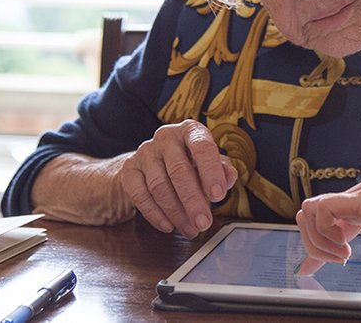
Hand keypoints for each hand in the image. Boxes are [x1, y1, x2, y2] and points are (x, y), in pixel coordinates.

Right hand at [118, 119, 237, 237]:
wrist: (150, 163)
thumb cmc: (188, 161)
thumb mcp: (209, 162)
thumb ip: (222, 169)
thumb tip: (230, 178)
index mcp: (190, 130)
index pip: (202, 147)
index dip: (211, 172)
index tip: (218, 196)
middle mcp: (166, 137)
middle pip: (179, 171)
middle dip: (193, 201)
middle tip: (203, 223)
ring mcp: (145, 153)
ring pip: (159, 187)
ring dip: (176, 213)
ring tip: (190, 229)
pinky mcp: (129, 170)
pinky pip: (140, 196)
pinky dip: (155, 214)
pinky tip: (169, 226)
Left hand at [295, 119, 360, 274]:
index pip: (331, 221)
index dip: (317, 246)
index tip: (307, 268)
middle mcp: (357, 197)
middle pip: (310, 218)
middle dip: (314, 247)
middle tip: (341, 259)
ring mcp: (356, 196)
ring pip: (308, 215)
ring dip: (319, 244)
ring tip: (344, 254)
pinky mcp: (360, 199)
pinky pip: (321, 214)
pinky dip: (326, 236)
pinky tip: (347, 245)